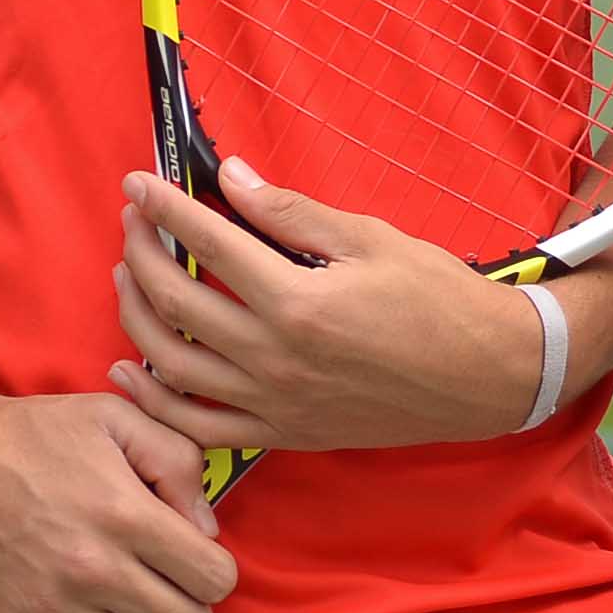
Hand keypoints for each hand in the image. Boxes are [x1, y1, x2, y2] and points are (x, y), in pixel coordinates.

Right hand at [0, 381, 238, 612]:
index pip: (216, 578)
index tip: (188, 554)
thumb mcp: (112, 417)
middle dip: (190, 605)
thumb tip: (206, 529)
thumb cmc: (28, 434)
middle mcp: (96, 572)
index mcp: (125, 514)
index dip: (212, 567)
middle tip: (163, 583)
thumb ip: (176, 459)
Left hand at [105, 160, 539, 453]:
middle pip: (178, 301)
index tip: (139, 182)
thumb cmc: (437, 299)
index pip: (208, 243)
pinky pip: (198, 426)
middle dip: (142, 251)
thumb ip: (291, 214)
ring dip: (137, 314)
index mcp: (297, 303)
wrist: (485, 376)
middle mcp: (275, 359)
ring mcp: (274, 404)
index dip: (166, 207)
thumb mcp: (370, 239)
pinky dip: (156, 400)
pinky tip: (130, 370)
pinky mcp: (282, 433)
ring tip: (127, 275)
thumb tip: (231, 178)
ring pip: (174, 363)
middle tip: (133, 219)